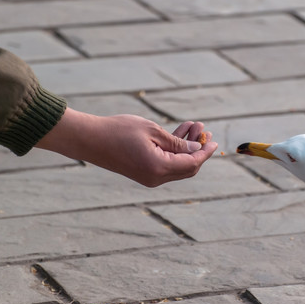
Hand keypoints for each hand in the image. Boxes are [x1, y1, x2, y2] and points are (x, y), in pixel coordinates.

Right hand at [36, 108, 217, 186]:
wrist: (89, 139)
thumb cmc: (119, 131)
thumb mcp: (153, 131)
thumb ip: (178, 143)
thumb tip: (197, 149)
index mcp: (159, 168)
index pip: (192, 163)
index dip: (205, 152)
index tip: (215, 141)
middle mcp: (156, 178)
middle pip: (187, 167)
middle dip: (198, 149)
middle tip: (205, 130)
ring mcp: (149, 177)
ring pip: (177, 165)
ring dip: (187, 147)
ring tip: (194, 126)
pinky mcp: (143, 172)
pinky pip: (166, 163)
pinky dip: (174, 150)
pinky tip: (180, 132)